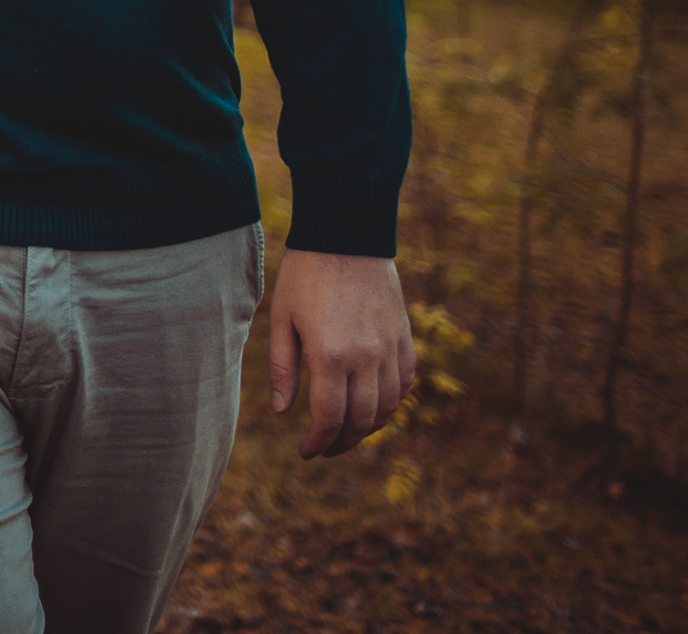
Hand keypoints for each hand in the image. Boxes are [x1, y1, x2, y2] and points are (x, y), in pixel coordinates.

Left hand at [267, 249, 413, 457]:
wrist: (346, 235)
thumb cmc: (305, 274)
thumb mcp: (282, 318)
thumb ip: (284, 369)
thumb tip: (284, 412)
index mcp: (330, 356)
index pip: (329, 419)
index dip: (317, 442)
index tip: (306, 452)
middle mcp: (367, 358)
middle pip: (361, 420)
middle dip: (342, 443)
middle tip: (324, 448)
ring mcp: (390, 348)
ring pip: (388, 407)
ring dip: (368, 427)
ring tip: (347, 432)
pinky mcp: (405, 336)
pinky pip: (405, 382)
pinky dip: (392, 401)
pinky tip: (374, 404)